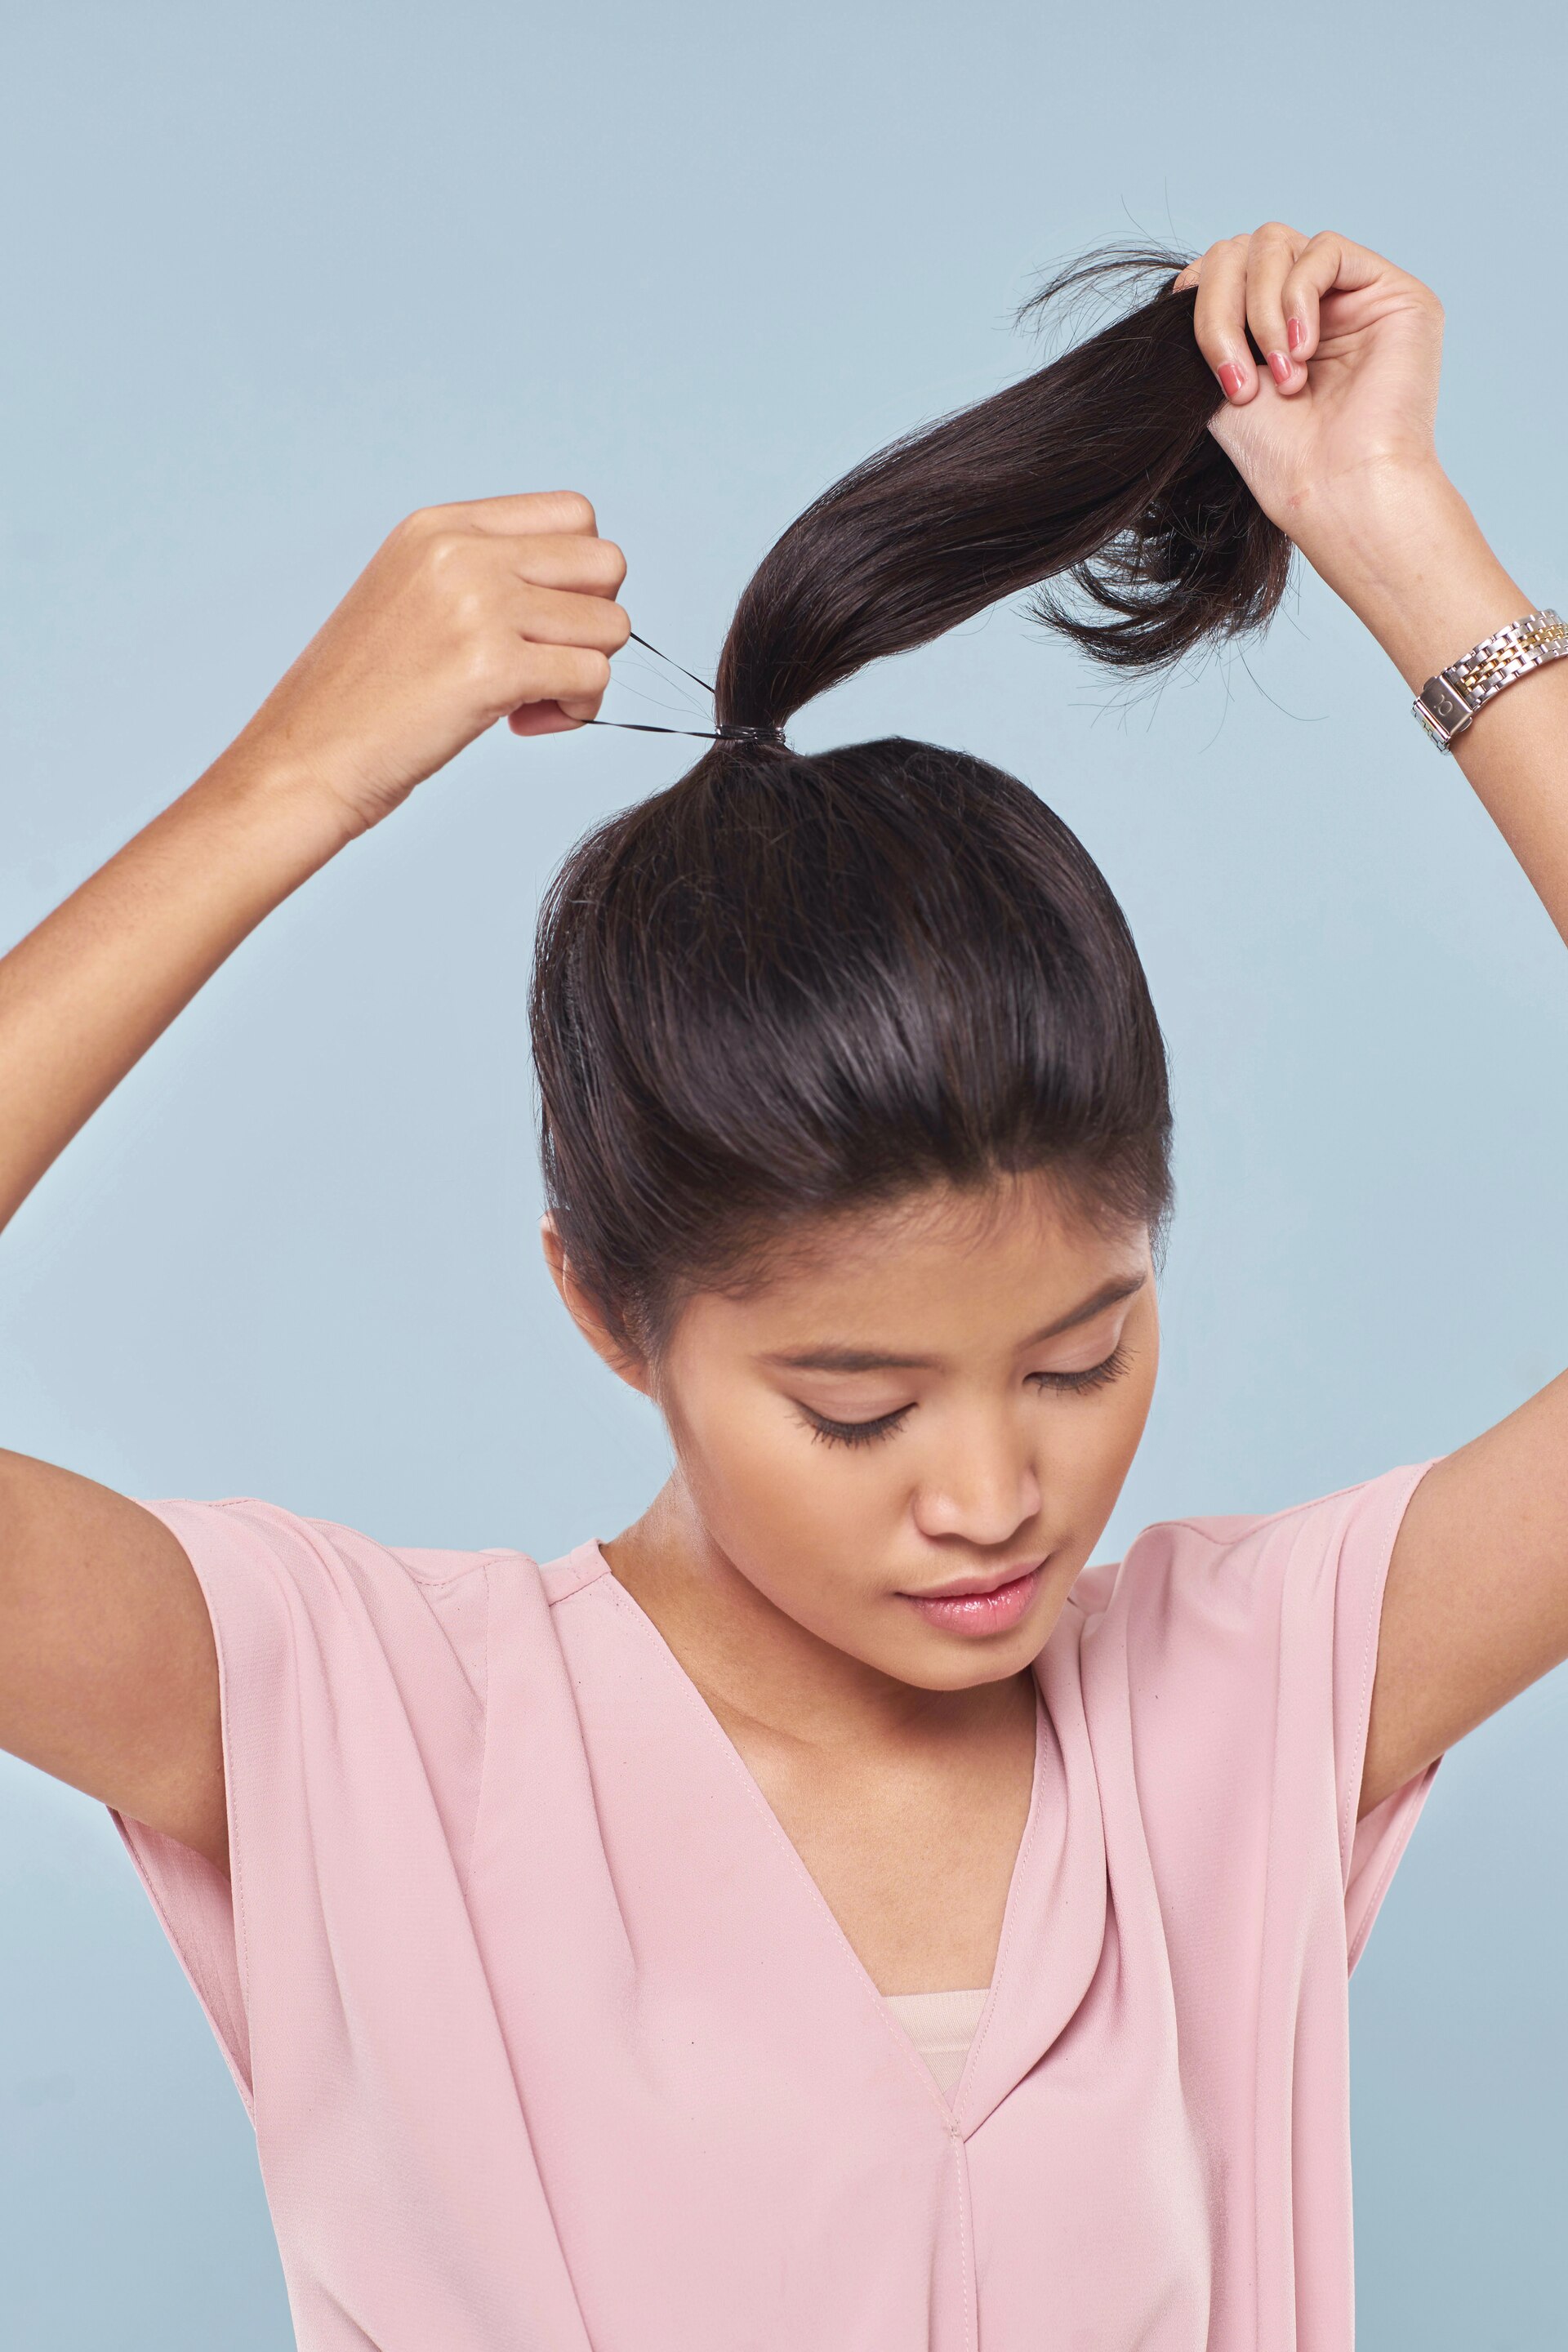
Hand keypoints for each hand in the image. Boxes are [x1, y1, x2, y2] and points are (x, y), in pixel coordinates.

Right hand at [227, 490, 628, 833]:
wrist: (305, 759)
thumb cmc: (360, 697)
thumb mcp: (411, 597)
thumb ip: (480, 573)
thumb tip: (576, 590)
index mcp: (441, 525)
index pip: (573, 513)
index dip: (581, 575)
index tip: (543, 620)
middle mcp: (461, 551)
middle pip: (606, 563)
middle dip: (595, 621)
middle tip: (546, 662)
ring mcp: (478, 604)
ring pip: (612, 625)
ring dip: (586, 672)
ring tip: (529, 701)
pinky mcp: (493, 667)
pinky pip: (593, 678)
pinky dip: (575, 711)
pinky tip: (522, 724)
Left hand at [1173, 226, 1446, 583]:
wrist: (1334, 491)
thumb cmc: (1278, 456)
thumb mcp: (1216, 378)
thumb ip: (1206, 322)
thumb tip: (1184, 278)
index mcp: (1271, 324)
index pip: (1221, 268)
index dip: (1199, 302)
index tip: (1205, 367)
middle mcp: (1313, 304)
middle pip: (1242, 250)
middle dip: (1223, 311)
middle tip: (1236, 380)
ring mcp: (1354, 294)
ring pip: (1275, 243)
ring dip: (1262, 312)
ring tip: (1281, 376)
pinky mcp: (1394, 291)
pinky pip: (1324, 249)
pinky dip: (1298, 296)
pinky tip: (1303, 352)